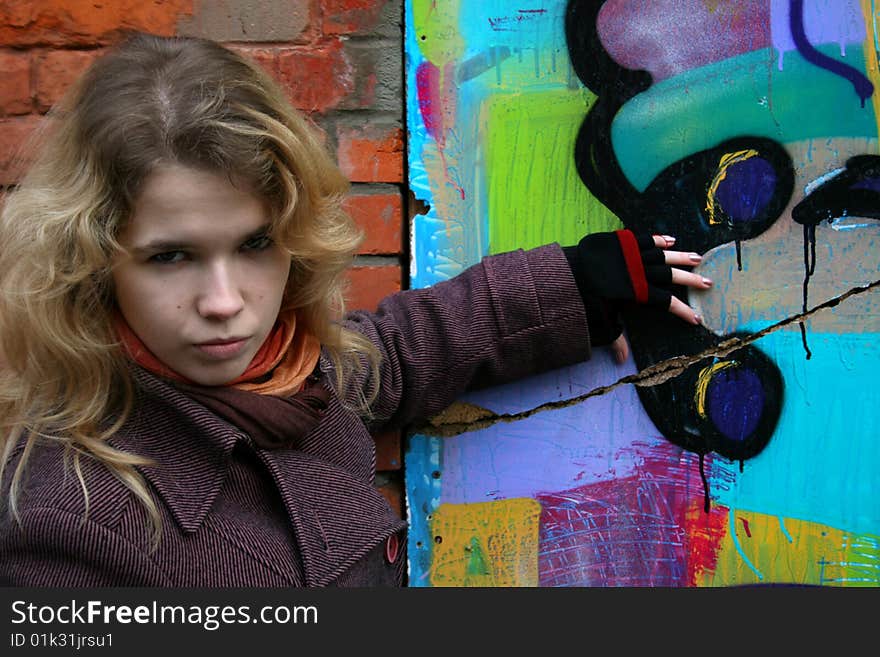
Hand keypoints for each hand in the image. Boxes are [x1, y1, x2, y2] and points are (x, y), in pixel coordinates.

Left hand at [567, 230, 710, 361]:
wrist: (568, 269)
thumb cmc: (584, 296)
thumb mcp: (600, 318)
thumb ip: (615, 338)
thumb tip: (622, 361)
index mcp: (637, 291)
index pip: (667, 302)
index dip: (683, 311)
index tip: (696, 319)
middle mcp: (640, 271)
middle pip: (671, 275)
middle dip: (691, 280)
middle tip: (708, 283)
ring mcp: (633, 254)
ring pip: (663, 254)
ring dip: (681, 257)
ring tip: (698, 258)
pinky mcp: (623, 241)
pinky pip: (646, 239)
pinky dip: (659, 240)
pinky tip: (671, 240)